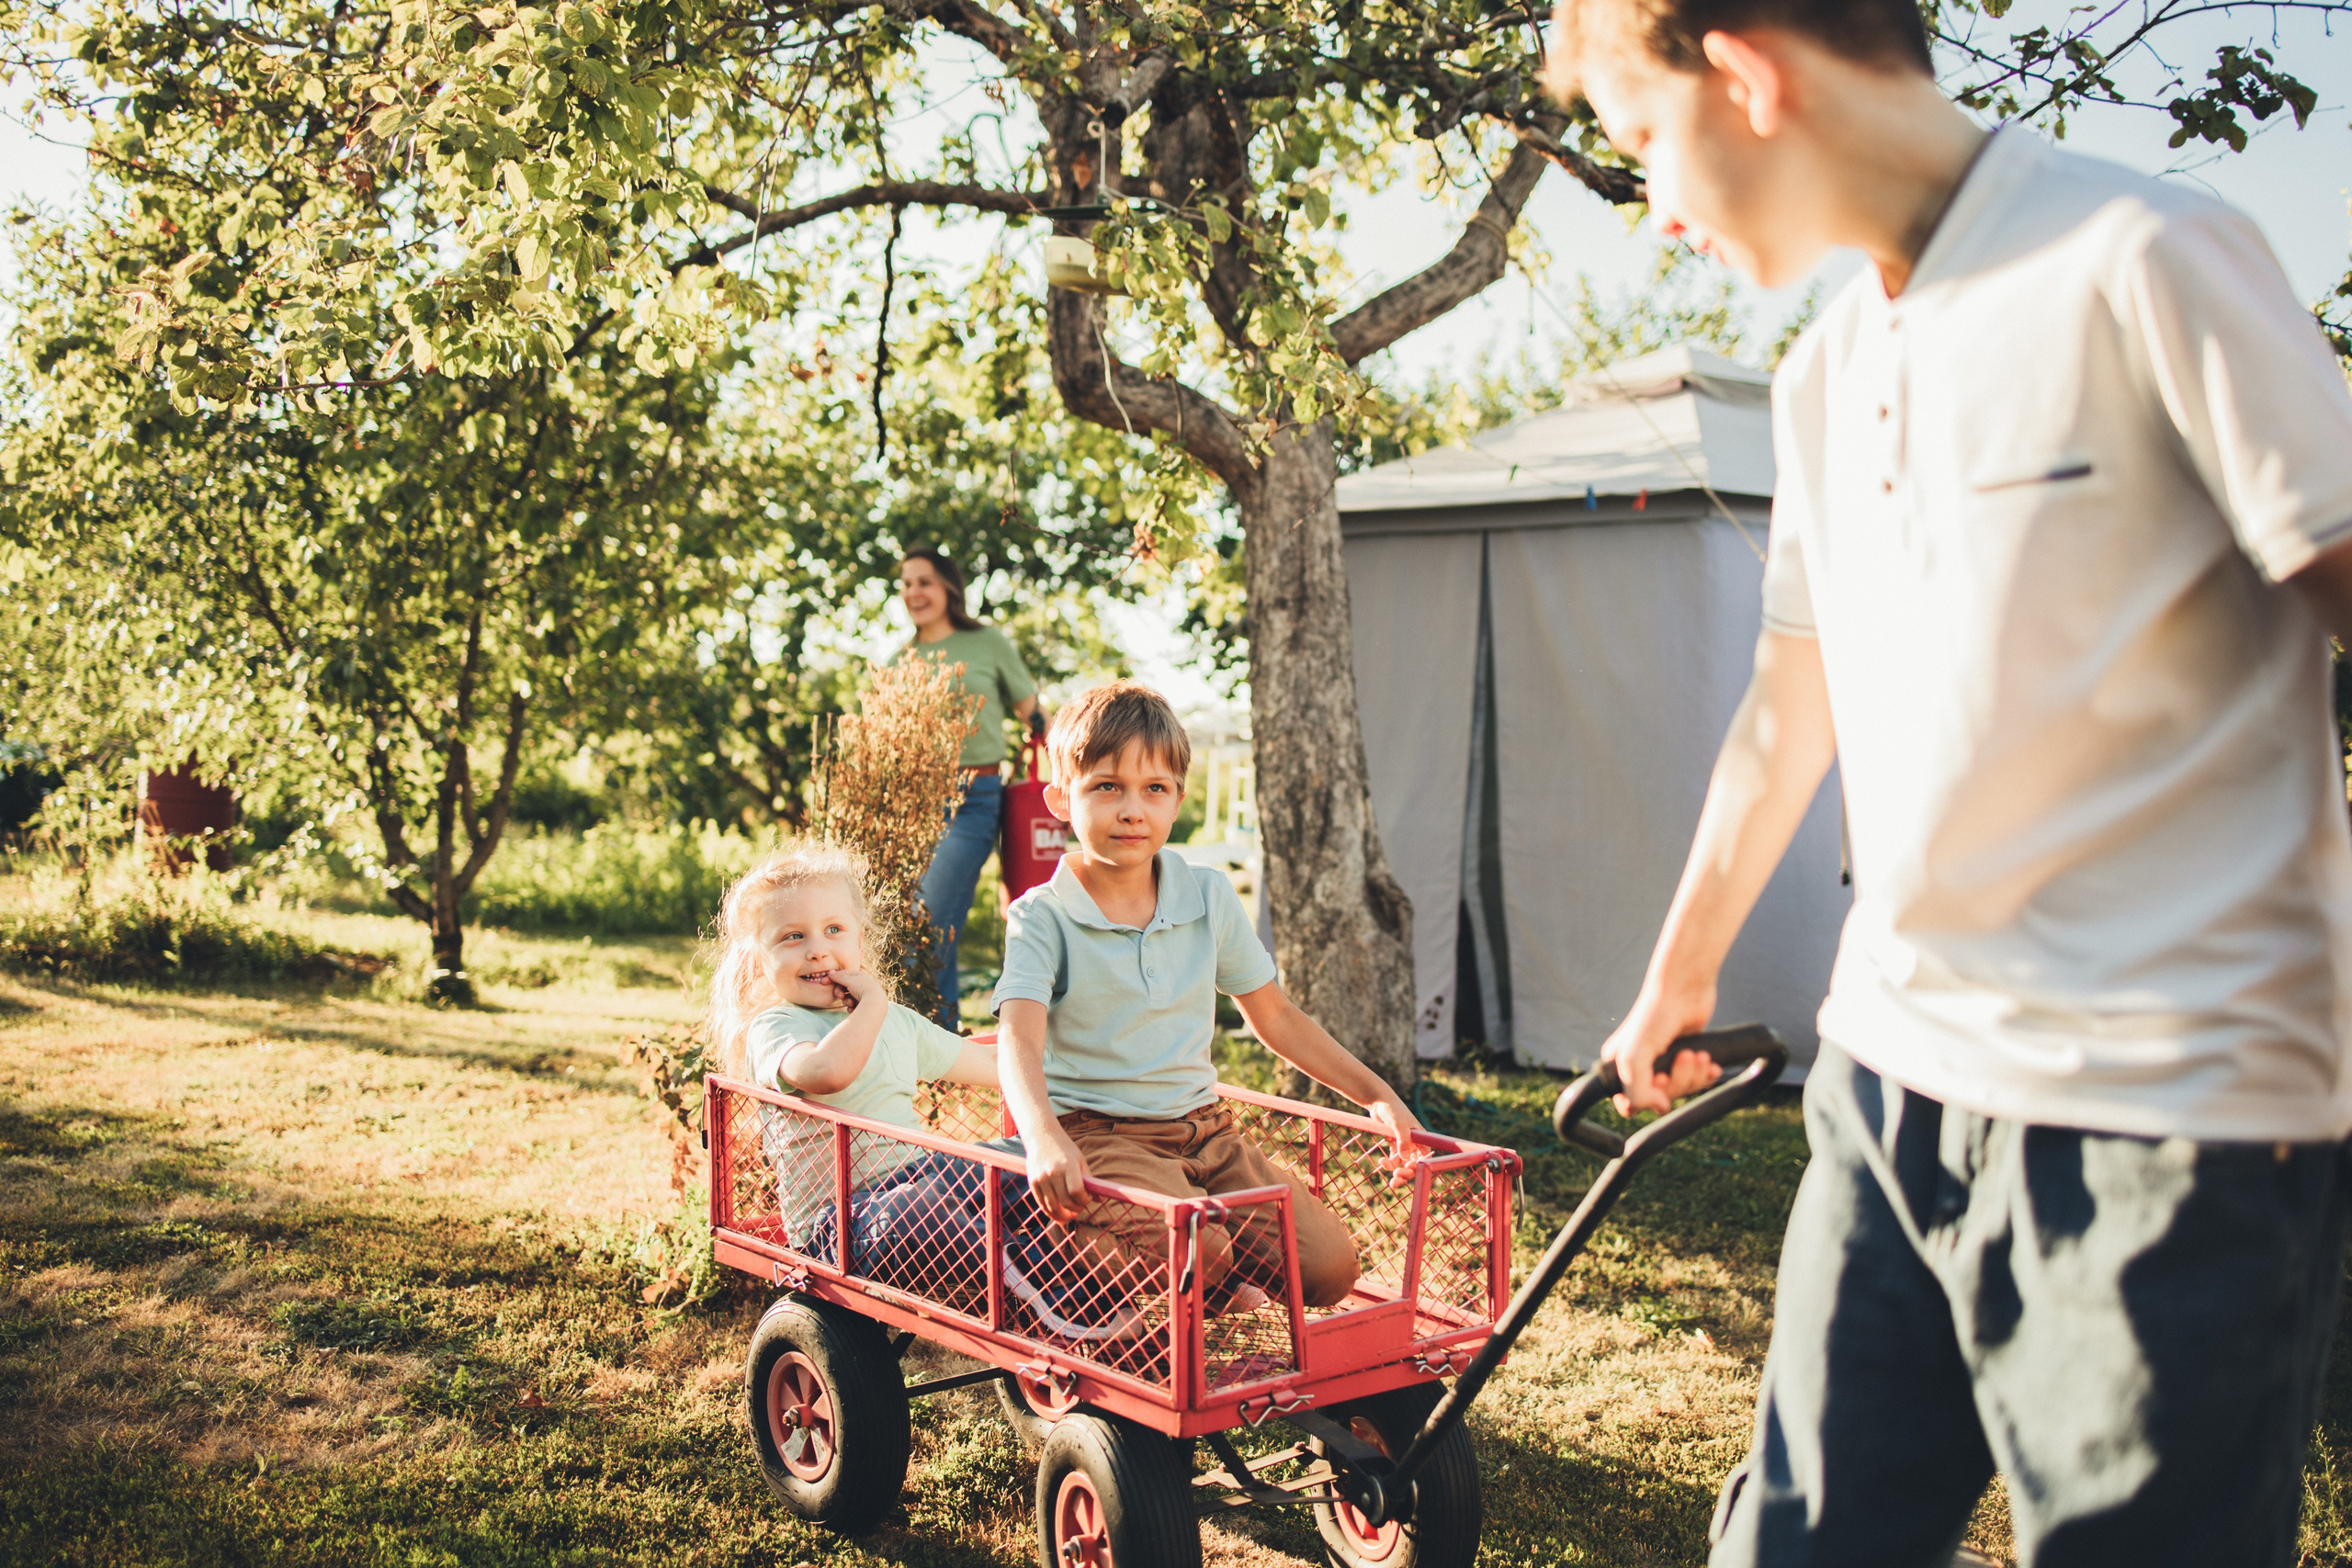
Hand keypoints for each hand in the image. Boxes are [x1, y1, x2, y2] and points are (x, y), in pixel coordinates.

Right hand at [830, 967, 884, 1006]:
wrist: (875, 1004)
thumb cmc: (863, 989)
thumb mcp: (849, 980)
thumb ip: (839, 977)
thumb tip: (831, 972)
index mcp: (860, 976)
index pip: (843, 975)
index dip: (833, 978)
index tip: (823, 982)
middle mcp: (862, 985)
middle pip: (844, 987)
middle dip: (840, 992)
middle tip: (841, 996)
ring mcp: (863, 996)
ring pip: (847, 998)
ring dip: (846, 1001)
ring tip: (851, 1003)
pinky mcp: (863, 1006)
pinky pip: (852, 1006)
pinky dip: (851, 1007)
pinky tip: (854, 1008)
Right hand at [1027, 1128, 1090, 1223]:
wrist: (1042, 1137)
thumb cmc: (1065, 1149)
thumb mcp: (1080, 1160)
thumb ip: (1088, 1180)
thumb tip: (1099, 1200)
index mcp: (1068, 1166)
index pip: (1076, 1191)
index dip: (1084, 1200)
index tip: (1088, 1199)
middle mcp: (1053, 1173)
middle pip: (1065, 1201)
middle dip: (1076, 1209)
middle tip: (1080, 1208)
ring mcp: (1041, 1179)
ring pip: (1053, 1207)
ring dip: (1063, 1216)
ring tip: (1070, 1215)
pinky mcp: (1032, 1183)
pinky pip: (1042, 1204)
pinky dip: (1051, 1213)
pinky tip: (1059, 1215)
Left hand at [1364, 1093, 1422, 1182]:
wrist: (1378, 1102)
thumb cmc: (1392, 1109)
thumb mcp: (1398, 1123)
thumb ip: (1403, 1139)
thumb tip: (1405, 1158)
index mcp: (1421, 1138)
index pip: (1425, 1157)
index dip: (1419, 1167)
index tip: (1409, 1169)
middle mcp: (1415, 1143)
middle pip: (1414, 1164)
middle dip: (1407, 1174)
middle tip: (1396, 1179)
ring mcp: (1404, 1144)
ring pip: (1404, 1164)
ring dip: (1398, 1174)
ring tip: (1391, 1183)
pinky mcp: (1394, 1144)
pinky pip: (1394, 1159)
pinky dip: (1389, 1164)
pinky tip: (1381, 1161)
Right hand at [1600, 985, 1720, 1116]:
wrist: (1685, 990)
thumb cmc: (1655, 1018)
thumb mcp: (1635, 1058)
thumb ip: (1637, 1091)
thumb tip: (1660, 1107)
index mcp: (1619, 1065)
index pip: (1628, 1103)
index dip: (1646, 1100)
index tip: (1659, 1080)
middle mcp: (1641, 1065)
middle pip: (1660, 1098)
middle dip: (1678, 1081)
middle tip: (1685, 1057)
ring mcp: (1665, 1061)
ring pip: (1681, 1090)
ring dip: (1694, 1075)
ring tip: (1698, 1055)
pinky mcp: (1687, 1056)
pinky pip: (1698, 1081)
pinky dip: (1706, 1075)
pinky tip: (1710, 1064)